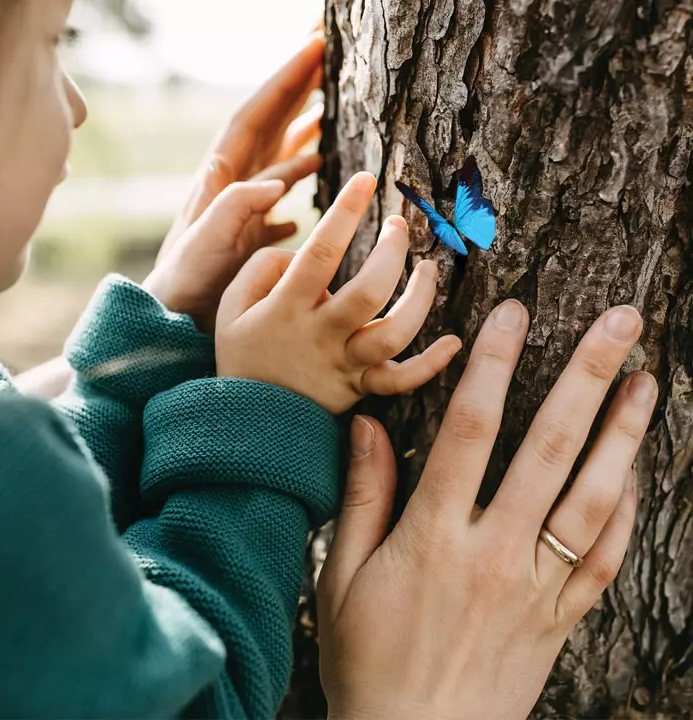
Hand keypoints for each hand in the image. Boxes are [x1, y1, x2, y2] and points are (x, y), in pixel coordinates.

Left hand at [146, 33, 324, 324]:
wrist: (172, 316)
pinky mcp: (250, 234)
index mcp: (222, 178)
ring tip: (328, 114)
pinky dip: (297, 189)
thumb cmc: (185, 283)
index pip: (256, 115)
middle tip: (326, 57)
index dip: (285, 81)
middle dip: (296, 90)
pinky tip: (311, 189)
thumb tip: (277, 181)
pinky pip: (279, 202)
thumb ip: (237, 207)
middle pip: (269, 125)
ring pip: (278, 159)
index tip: (315, 46)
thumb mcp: (206, 242)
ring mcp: (243, 209)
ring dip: (302, 134)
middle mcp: (233, 185)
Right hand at [215, 173, 461, 413]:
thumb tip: (300, 253)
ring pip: (394, 332)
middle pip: (369, 290)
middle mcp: (321, 335)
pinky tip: (454, 343)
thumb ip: (261, 268)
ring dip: (421, 298)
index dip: (345, 211)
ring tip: (429, 268)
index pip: (321, 252)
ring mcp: (344, 364)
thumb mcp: (230, 306)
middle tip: (399, 225)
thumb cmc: (242, 354)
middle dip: (392, 251)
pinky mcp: (360, 387)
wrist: (248, 421)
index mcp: (287, 308)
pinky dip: (431, 365)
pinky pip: (400, 381)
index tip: (366, 179)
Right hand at [318, 302, 656, 718]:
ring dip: (623, 434)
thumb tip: (368, 427)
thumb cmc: (369, 662)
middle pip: (549, 447)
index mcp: (434, 536)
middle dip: (586, 376)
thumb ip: (362, 496)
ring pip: (593, 497)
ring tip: (645, 380)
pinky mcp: (561, 618)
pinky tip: (638, 469)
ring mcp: (536, 586)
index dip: (492, 364)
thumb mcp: (343, 577)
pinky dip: (628, 509)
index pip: (470, 429)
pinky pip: (605, 557)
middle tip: (619, 323)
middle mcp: (495, 552)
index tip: (512, 315)